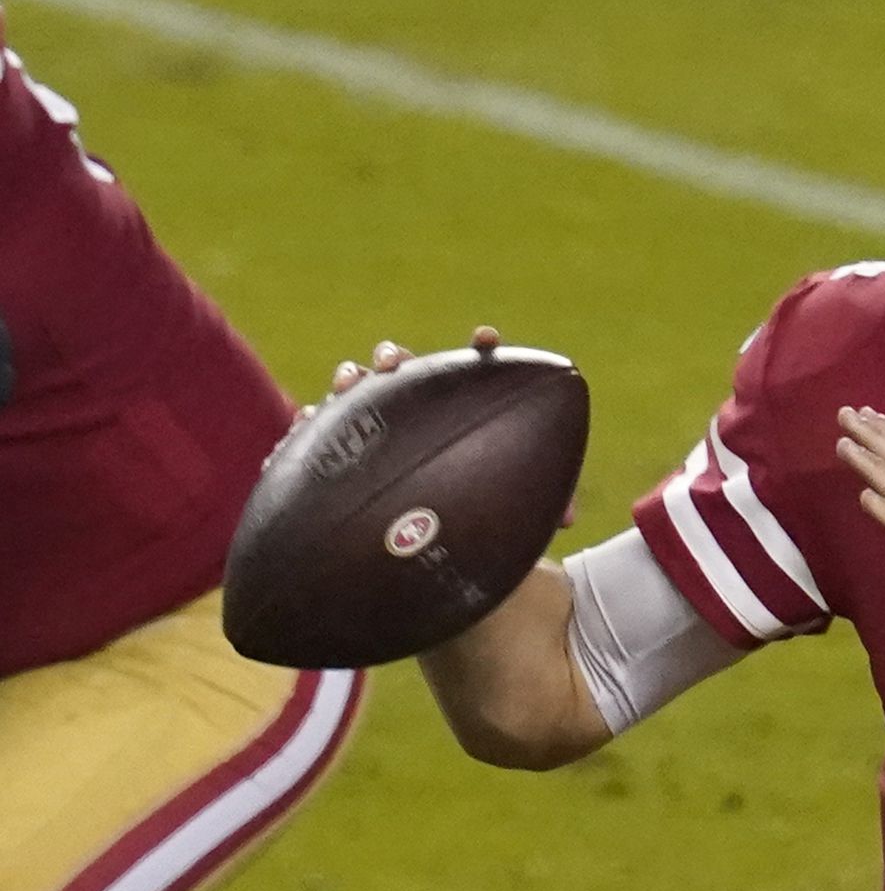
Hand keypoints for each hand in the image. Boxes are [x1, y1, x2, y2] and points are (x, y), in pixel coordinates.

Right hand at [317, 328, 573, 532]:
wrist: (419, 552)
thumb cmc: (471, 524)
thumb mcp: (507, 516)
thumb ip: (533, 508)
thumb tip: (569, 518)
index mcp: (457, 414)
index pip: (470, 372)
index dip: (481, 350)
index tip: (488, 338)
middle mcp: (412, 413)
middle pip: (401, 371)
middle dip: (395, 357)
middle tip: (394, 363)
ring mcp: (370, 429)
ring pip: (356, 393)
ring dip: (351, 380)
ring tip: (350, 383)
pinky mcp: (335, 456)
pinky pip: (315, 435)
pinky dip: (310, 424)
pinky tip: (308, 420)